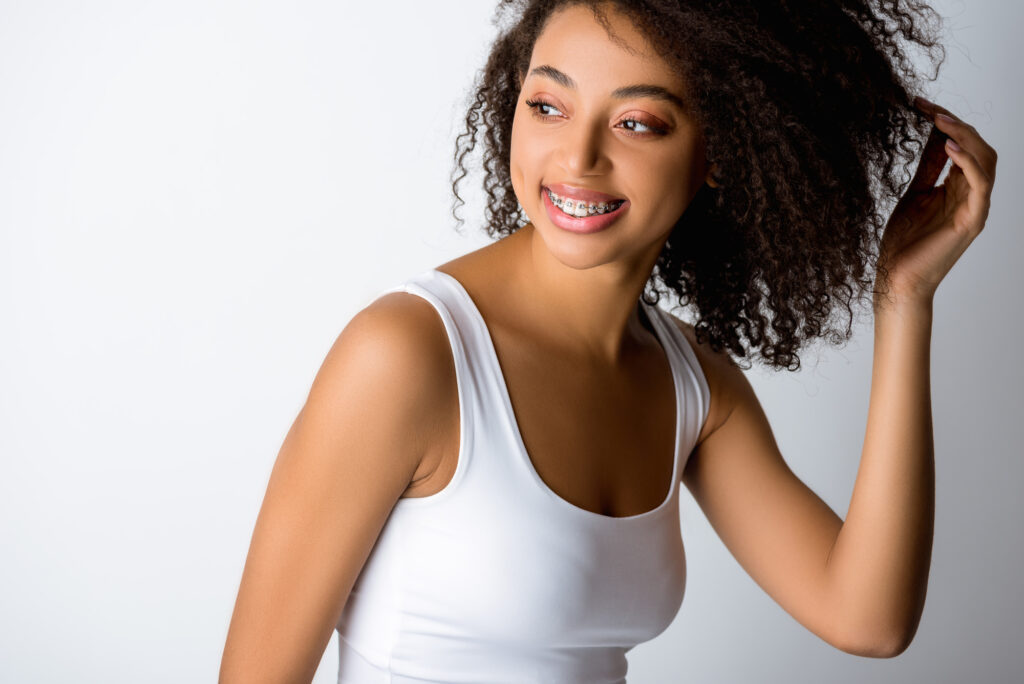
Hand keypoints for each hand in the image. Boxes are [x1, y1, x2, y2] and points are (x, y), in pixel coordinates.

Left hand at [874, 97, 997, 307]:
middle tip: (930, 108)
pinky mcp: (971, 221)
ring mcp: (975, 208)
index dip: (946, 122)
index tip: (920, 104)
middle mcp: (972, 196)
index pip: (963, 145)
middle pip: (979, 148)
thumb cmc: (904, 243)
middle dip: (957, 123)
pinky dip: (968, 162)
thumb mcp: (915, 194)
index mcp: (958, 188)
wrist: (896, 280)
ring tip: (940, 120)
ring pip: (985, 160)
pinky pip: (979, 184)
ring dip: (964, 136)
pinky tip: (949, 146)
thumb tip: (936, 135)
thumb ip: (930, 167)